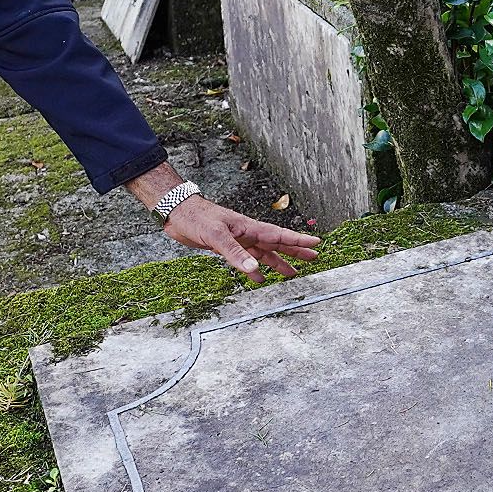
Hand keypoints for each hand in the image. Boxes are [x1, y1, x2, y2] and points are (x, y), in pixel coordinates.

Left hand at [163, 194, 320, 283]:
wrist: (176, 213)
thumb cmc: (196, 217)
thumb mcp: (215, 235)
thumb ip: (234, 253)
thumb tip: (254, 269)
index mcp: (249, 228)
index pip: (278, 234)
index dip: (298, 240)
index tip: (316, 243)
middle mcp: (247, 234)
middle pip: (276, 244)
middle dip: (295, 251)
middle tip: (313, 257)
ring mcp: (238, 240)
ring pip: (263, 254)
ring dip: (278, 263)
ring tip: (292, 273)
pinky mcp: (226, 247)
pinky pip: (246, 260)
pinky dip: (254, 269)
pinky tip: (258, 278)